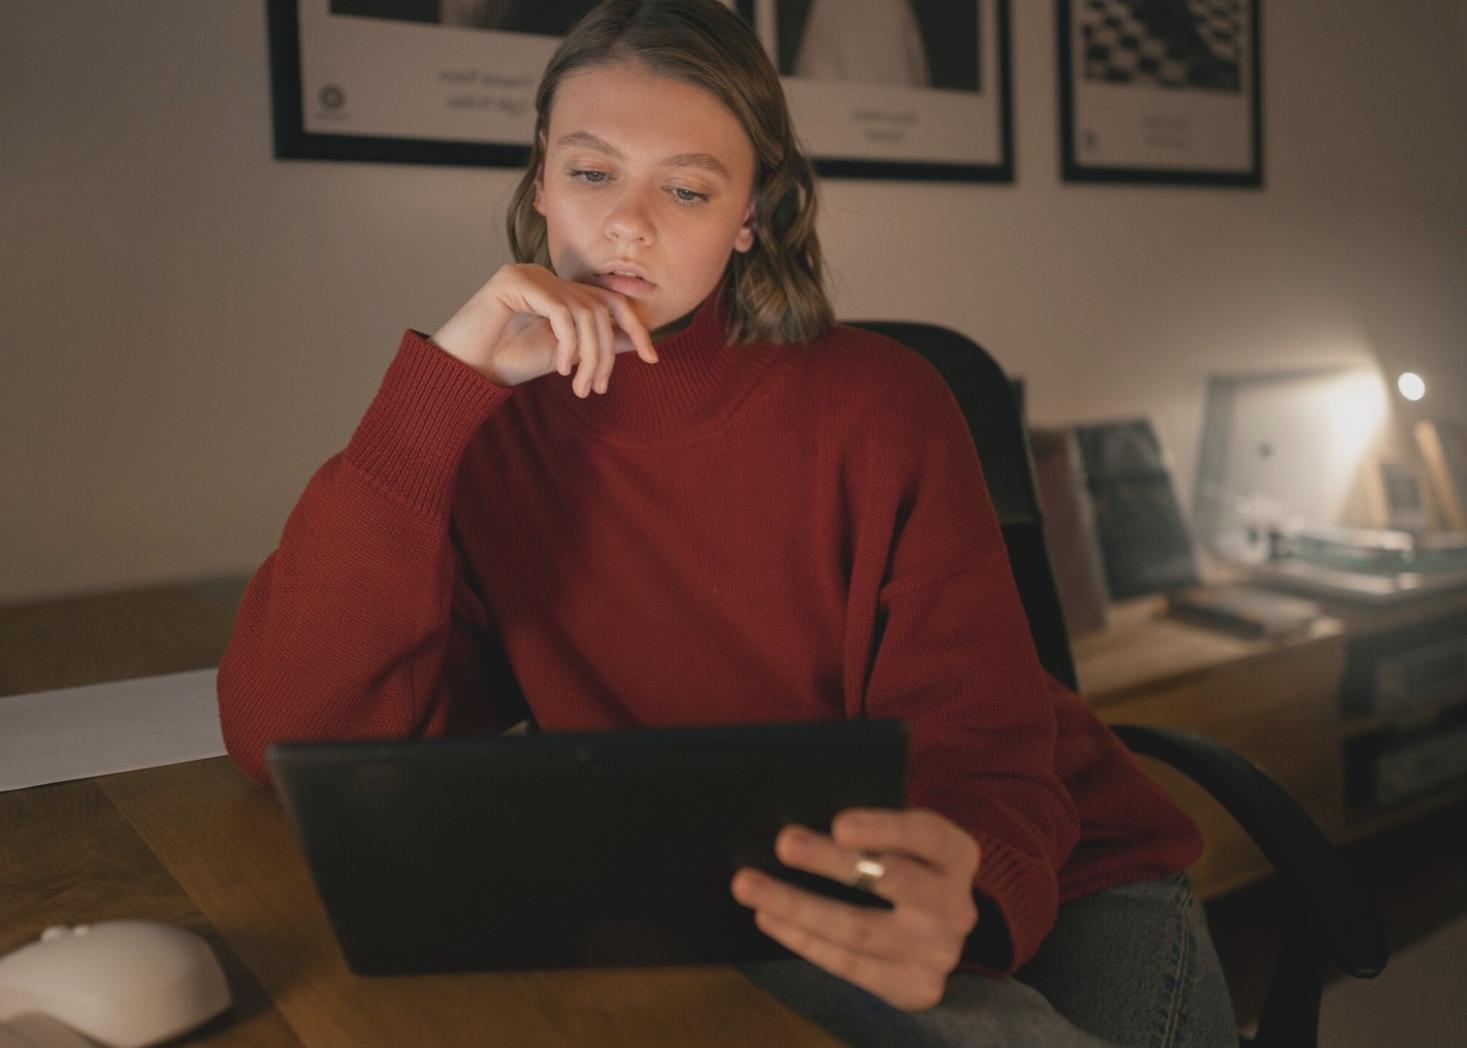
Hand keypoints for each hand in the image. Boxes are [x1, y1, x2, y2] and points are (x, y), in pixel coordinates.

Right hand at [429, 263, 658, 395]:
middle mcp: (545, 276)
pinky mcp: (513, 280)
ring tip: (580, 387)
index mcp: (557, 290)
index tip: (651, 358)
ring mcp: (529, 274)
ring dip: (590, 356)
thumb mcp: (563, 356)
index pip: (608, 300)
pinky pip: (561, 311)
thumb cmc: (507, 363)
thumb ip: (595, 344)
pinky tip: (561, 367)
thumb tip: (636, 340)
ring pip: (584, 312)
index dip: (635, 326)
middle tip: (597, 389)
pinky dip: (569, 343)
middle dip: (606, 353)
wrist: (462, 370)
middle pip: (599, 309)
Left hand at [731, 808, 980, 1011]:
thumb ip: (871, 832)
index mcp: (957, 855)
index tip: (839, 824)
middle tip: (784, 842)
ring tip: (750, 884)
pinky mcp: (915, 986)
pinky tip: (769, 917)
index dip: (884, 828)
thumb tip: (803, 818)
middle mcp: (955, 906)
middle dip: (832, 861)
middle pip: (893, 879)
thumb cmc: (907, 868)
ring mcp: (937, 952)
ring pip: (859, 929)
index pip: (926, 835)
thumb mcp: (907, 844)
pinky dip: (803, 940)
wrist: (940, 933)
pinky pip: (849, 965)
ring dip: (798, 905)